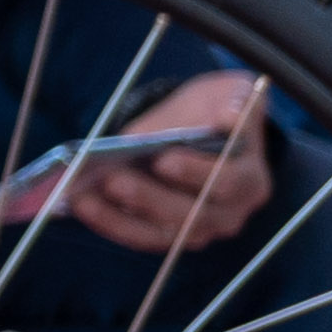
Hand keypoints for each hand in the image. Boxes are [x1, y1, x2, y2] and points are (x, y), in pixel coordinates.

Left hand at [36, 75, 278, 255]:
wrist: (205, 125)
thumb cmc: (215, 110)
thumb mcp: (229, 95)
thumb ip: (233, 104)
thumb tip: (230, 117)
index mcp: (250, 178)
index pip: (227, 182)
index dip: (196, 173)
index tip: (163, 159)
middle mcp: (230, 212)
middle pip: (191, 215)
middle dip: (148, 197)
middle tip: (112, 179)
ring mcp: (200, 229)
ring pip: (162, 234)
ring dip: (118, 217)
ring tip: (82, 197)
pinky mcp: (170, 235)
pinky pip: (140, 236)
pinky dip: (109, 222)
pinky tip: (80, 204)